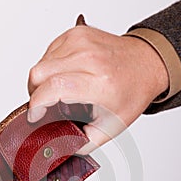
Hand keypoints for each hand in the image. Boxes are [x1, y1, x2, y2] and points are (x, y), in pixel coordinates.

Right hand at [27, 24, 167, 153]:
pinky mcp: (77, 32)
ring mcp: (82, 42)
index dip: (37, 104)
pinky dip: (49, 67)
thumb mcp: (110, 127)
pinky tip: (63, 74)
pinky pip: (48, 52)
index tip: (34, 115)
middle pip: (40, 73)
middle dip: (35, 94)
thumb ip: (82, 142)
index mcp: (100, 83)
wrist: (146, 64)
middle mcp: (90, 58)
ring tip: (58, 90)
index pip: (55, 87)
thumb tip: (60, 148)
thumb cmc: (131, 93)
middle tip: (45, 105)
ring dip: (42, 81)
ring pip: (41, 63)